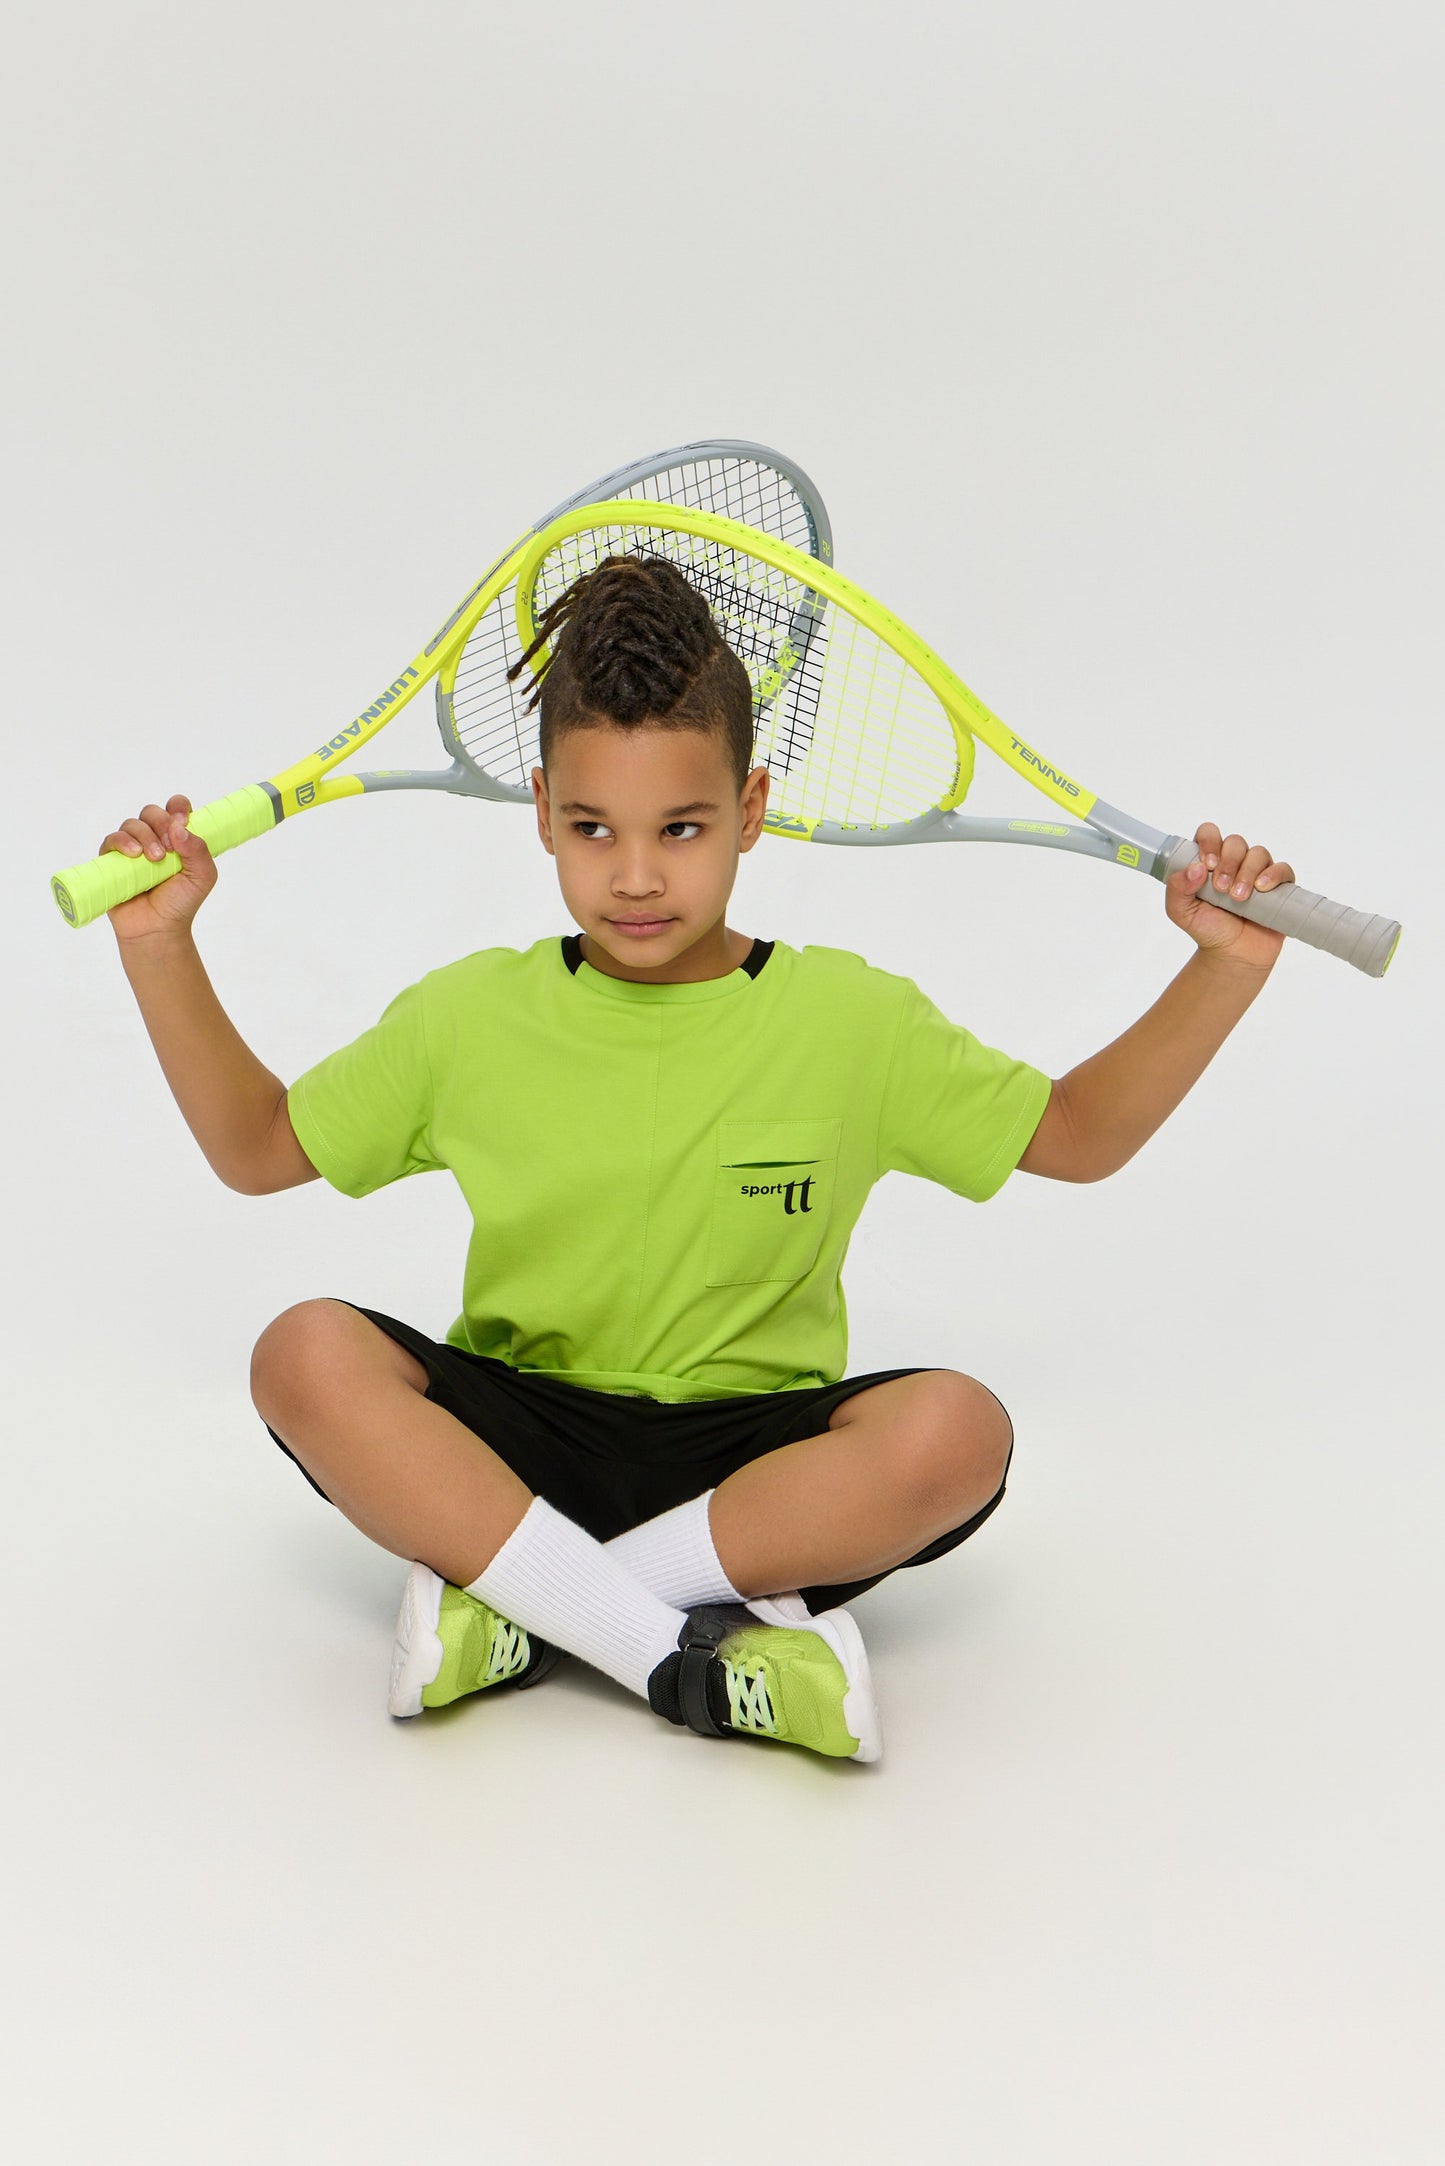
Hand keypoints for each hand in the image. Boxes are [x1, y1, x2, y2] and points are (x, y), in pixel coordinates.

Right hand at [100, 796, 217, 942]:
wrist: (157, 928)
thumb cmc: (181, 903)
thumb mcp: (202, 877)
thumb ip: (199, 850)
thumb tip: (179, 828)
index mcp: (177, 838)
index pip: (176, 809)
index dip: (178, 808)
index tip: (183, 821)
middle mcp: (153, 838)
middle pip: (152, 812)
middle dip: (161, 824)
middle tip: (169, 849)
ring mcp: (132, 848)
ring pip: (132, 824)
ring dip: (144, 836)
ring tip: (154, 859)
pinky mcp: (112, 860)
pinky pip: (112, 839)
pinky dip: (122, 842)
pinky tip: (134, 855)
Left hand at [1166, 822, 1294, 972]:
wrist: (1232, 954)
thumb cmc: (1207, 929)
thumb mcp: (1181, 911)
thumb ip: (1177, 888)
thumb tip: (1195, 868)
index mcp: (1209, 861)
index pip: (1209, 834)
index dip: (1209, 842)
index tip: (1207, 865)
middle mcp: (1234, 861)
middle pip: (1235, 842)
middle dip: (1228, 862)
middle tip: (1221, 889)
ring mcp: (1257, 872)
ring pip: (1258, 853)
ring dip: (1247, 872)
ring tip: (1238, 898)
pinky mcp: (1278, 885)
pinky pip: (1283, 868)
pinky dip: (1273, 875)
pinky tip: (1261, 889)